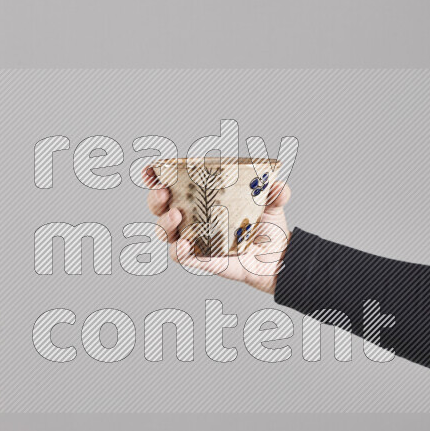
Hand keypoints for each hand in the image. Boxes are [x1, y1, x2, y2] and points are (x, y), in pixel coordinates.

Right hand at [143, 166, 291, 294]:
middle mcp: (192, 218)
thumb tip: (279, 187)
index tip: (150, 171)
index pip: (171, 185)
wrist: (278, 257)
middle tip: (162, 192)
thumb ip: (275, 193)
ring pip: (165, 233)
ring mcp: (194, 239)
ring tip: (176, 216)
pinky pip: (182, 257)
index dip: (155, 177)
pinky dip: (179, 251)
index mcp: (202, 198)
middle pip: (160, 208)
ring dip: (164, 223)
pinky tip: (184, 244)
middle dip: (154, 199)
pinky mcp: (202, 259)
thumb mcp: (272, 204)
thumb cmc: (267, 226)